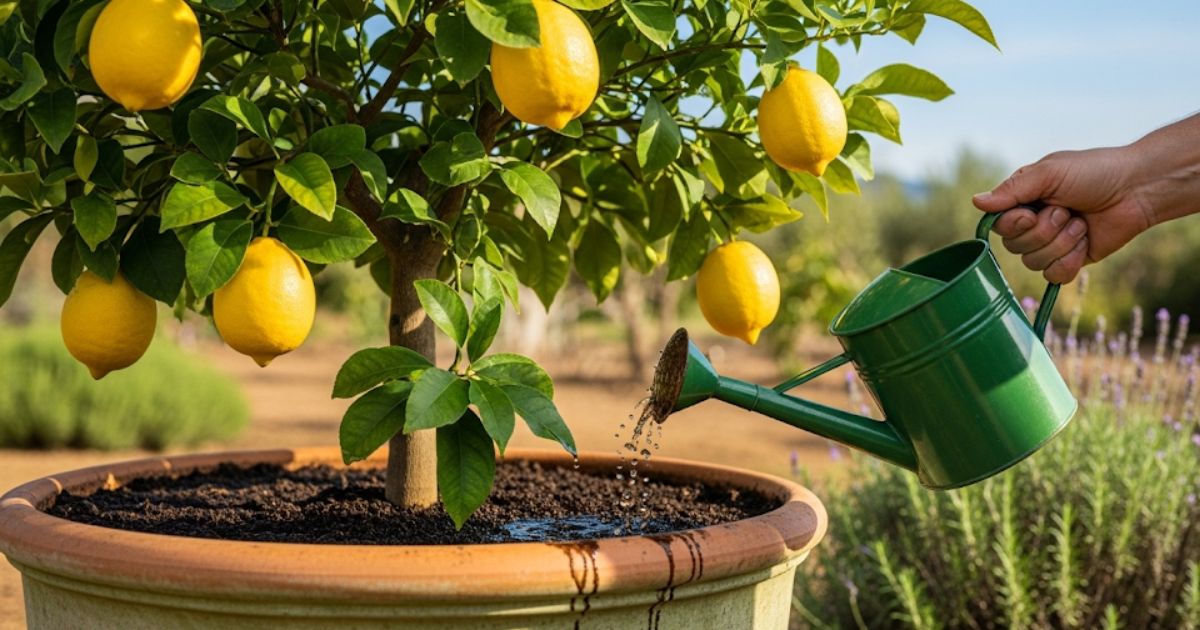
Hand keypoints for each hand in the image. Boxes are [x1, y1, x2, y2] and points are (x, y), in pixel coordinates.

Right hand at [972, 146, 1155, 283]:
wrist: (1136, 189)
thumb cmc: (1094, 172)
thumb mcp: (1048, 173)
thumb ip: (1012, 190)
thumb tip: (976, 202)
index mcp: (1023, 201)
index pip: (999, 226)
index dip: (1014, 225)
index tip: (1033, 212)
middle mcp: (1033, 224)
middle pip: (1015, 247)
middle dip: (1045, 231)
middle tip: (1067, 211)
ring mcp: (1052, 244)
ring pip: (1035, 262)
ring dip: (1062, 242)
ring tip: (1081, 223)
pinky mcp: (1071, 260)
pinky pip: (1054, 276)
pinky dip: (1070, 260)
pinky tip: (1085, 242)